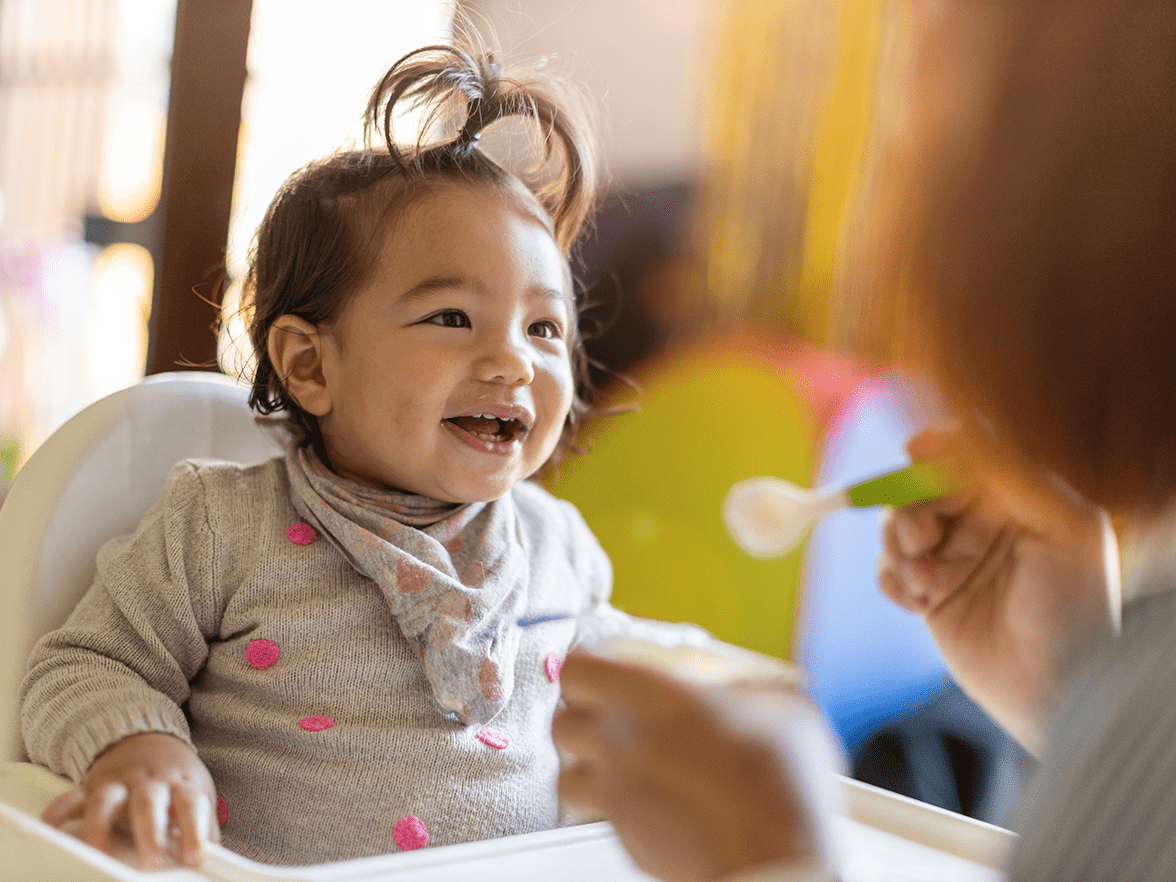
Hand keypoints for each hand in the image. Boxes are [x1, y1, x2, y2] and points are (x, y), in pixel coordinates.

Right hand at [41, 732, 219, 869]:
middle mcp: (149, 781)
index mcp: (180, 784)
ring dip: (101, 829)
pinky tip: (50, 831)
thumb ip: (203, 827)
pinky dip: (57, 813)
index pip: (191, 805)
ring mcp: (118, 782)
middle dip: (150, 834)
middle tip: (153, 866)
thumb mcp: (196, 794)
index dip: (195, 832)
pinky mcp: (91, 787)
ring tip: (99, 857)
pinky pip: (70, 798)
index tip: (195, 858)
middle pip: (149, 803)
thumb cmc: (176, 778)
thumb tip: (214, 862)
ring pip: (106, 801)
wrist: (149, 739)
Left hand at [553, 649, 844, 881]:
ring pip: (568, 773)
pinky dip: (611, 804)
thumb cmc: (781, 780)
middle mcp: (620, 742)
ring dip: (588, 762)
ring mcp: (617, 795)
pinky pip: (599, 813)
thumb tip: (733, 682)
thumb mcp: (779, 705)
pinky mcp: (624, 839)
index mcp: (650, 696)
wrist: (774, 859)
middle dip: (583, 715)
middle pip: (563, 721)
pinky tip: (647, 798)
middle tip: (614, 713)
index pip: (578, 669)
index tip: (610, 667)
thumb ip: (742, 684)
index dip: (590, 667)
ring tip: (623, 759)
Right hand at [878, 428, 1114, 753]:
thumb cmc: (1075, 612)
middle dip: (910, 506)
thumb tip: (967, 432)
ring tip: (925, 582)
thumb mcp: (1068, 529)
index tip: (914, 451)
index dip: (937, 446)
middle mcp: (983, 523)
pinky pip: (886, 570)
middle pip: (921, 486)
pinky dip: (892, 579)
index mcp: (1019, 499)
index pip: (967, 454)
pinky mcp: (929, 594)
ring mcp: (953, 558)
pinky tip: (917, 602)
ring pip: (896, 525)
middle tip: (922, 539)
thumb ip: (1020, 476)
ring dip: (899, 548)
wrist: (1055, 691)